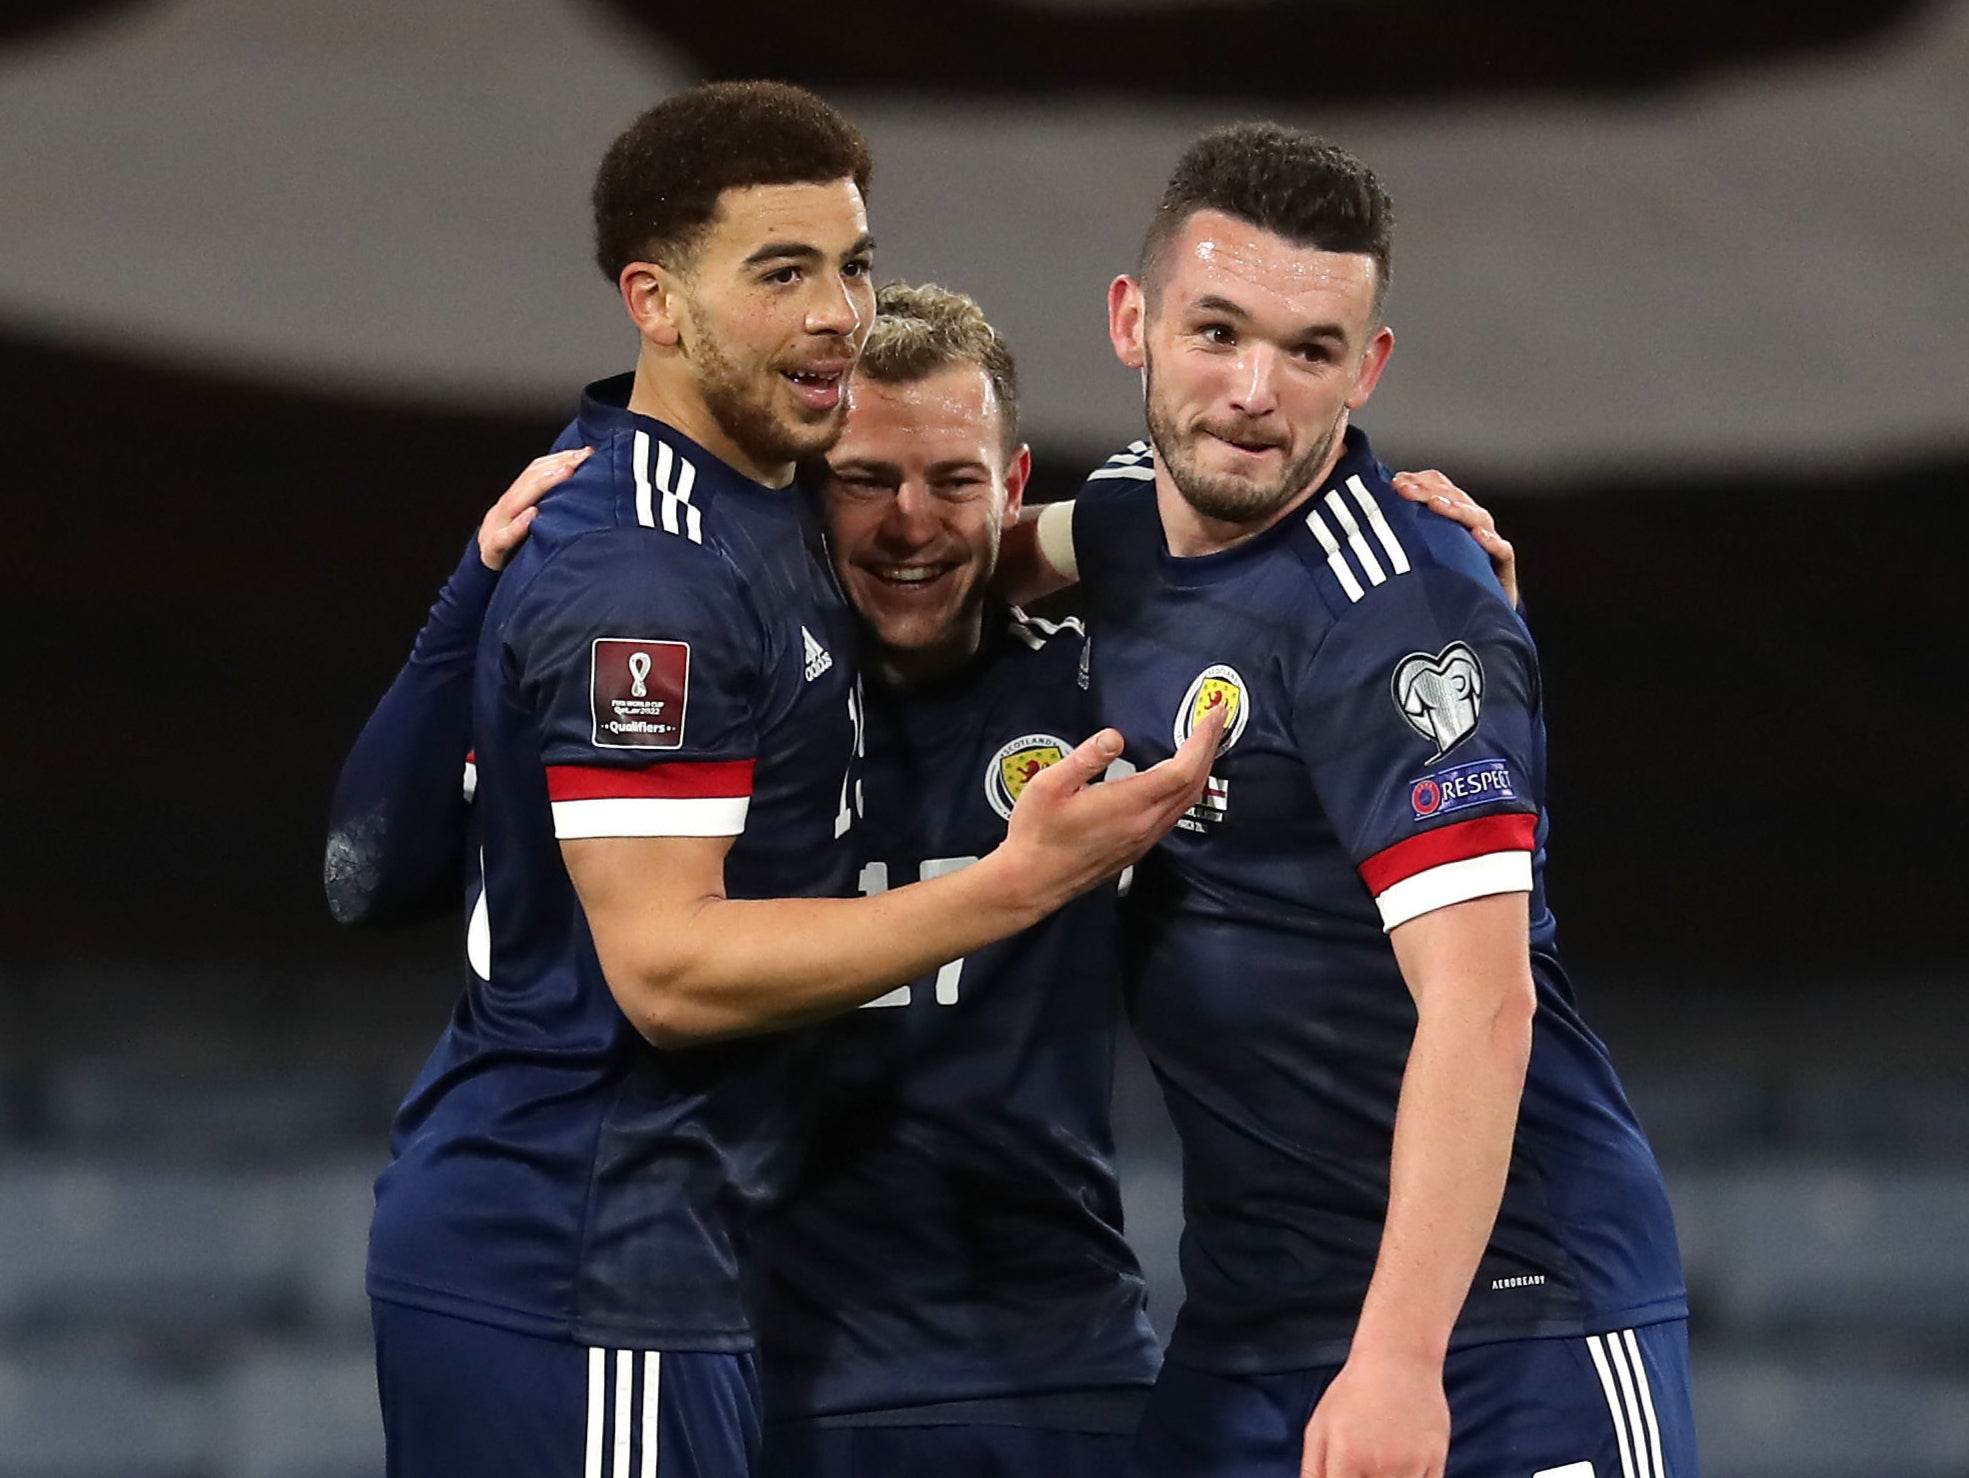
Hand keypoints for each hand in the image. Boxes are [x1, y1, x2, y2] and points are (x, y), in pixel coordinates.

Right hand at [478, 447, 591, 569]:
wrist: (484, 570)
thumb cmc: (513, 545)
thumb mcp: (530, 521)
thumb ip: (547, 503)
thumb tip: (579, 484)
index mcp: (515, 499)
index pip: (535, 471)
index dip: (559, 459)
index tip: (585, 452)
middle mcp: (505, 508)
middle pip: (527, 481)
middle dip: (555, 466)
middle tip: (581, 458)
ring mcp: (496, 526)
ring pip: (516, 502)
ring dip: (542, 485)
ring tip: (565, 473)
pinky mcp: (492, 549)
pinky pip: (505, 537)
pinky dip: (519, 525)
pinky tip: (533, 515)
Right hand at [999, 705, 1222, 913]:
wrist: (1031, 882)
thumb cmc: (1036, 834)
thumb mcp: (1049, 785)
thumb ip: (1086, 758)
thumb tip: (1114, 737)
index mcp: (1127, 804)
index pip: (1181, 769)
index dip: (1201, 740)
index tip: (1212, 715)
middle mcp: (1143, 824)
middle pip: (1193, 784)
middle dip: (1209, 748)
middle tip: (1216, 720)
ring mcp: (1143, 839)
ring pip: (1186, 802)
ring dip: (1200, 769)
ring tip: (1203, 744)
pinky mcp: (1137, 848)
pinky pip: (1174, 815)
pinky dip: (1186, 789)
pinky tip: (1178, 779)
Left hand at [1300, 1352, 1448, 1477]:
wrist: (1398, 1360)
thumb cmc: (1355, 1391)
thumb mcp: (1319, 1426)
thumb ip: (1313, 1470)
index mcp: (1346, 1458)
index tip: (1346, 1476)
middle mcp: (1380, 1466)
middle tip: (1363, 1467)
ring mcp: (1410, 1466)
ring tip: (1382, 1462)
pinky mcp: (1435, 1461)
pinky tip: (1402, 1467)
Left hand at [1391, 469, 1517, 607]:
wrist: (1476, 619)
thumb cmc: (1440, 586)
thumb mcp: (1415, 557)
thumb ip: (1398, 536)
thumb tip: (1363, 521)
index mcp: (1451, 518)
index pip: (1440, 488)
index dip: (1420, 482)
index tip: (1395, 483)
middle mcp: (1471, 526)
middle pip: (1456, 499)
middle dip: (1429, 491)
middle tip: (1405, 490)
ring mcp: (1489, 546)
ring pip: (1478, 518)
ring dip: (1456, 509)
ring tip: (1436, 505)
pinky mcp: (1502, 570)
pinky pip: (1502, 551)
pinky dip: (1492, 542)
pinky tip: (1478, 536)